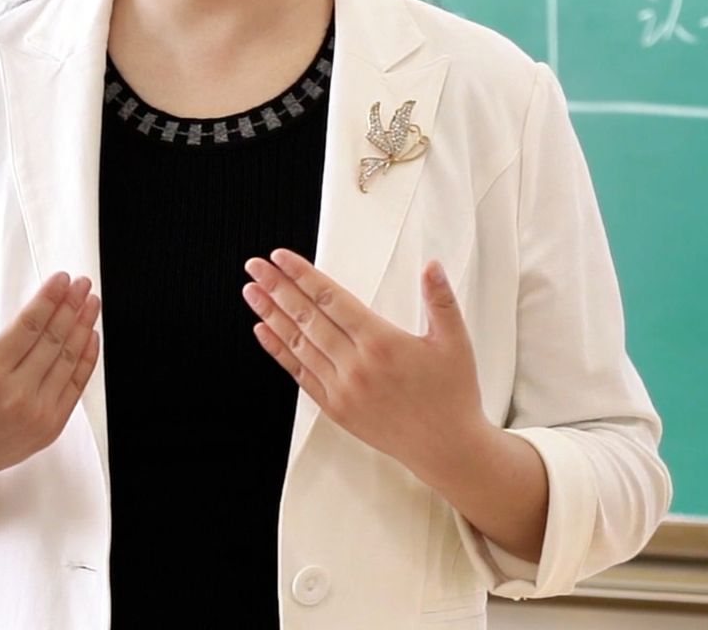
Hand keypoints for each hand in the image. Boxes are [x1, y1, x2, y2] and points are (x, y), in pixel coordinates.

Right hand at [0, 271, 101, 491]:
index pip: (28, 326)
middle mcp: (16, 395)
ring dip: (84, 327)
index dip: (48, 299)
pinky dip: (87, 360)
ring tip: (92, 303)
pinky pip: (75, 388)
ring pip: (69, 360)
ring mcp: (37, 414)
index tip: (61, 279)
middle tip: (82, 283)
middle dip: (71, 306)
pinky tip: (91, 337)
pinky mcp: (49, 429)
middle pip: (54, 339)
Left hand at [242, 249, 485, 475]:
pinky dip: (279, 351)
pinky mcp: (336, 408)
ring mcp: (342, 389)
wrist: (446, 449)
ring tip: (252, 292)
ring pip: (298, 344)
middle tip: (255, 266)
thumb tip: (431, 266)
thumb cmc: (452, 395)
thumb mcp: (455, 342)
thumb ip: (440, 300)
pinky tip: (263, 332)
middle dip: (277, 288)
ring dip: (271, 314)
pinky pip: (300, 374)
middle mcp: (356, 365)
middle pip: (307, 317)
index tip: (281, 257)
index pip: (331, 299)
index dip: (303, 275)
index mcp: (382, 342)